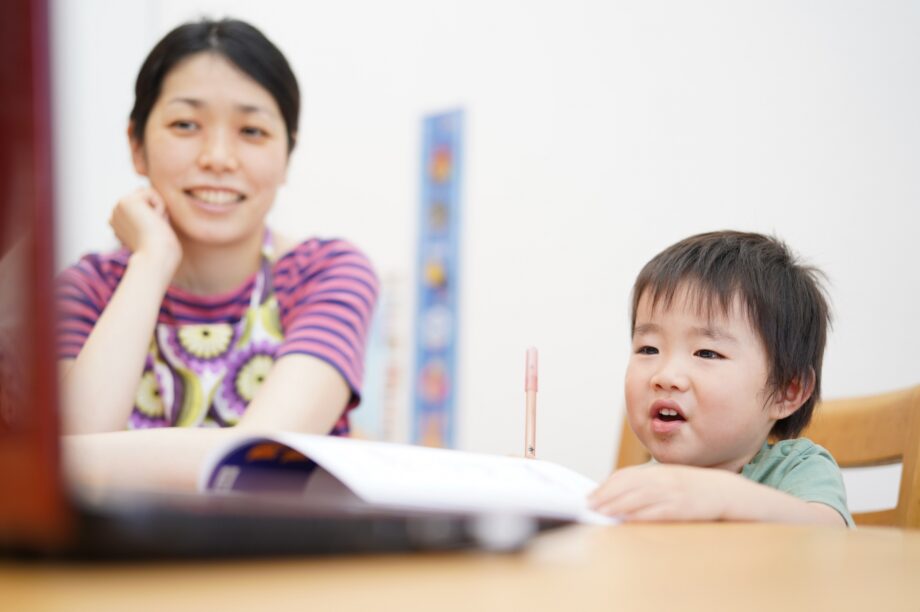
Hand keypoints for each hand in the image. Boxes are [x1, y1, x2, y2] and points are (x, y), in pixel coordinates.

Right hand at [109, 187, 181, 272]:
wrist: (155, 257)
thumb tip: (147, 199)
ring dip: (159, 211)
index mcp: (119, 223)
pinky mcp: (125, 201)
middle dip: (157, 212)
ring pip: (149, 194)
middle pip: (146, 197)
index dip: (155, 217)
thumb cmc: (161, 251)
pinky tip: (153, 221)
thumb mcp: (153, 231)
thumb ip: (149, 215)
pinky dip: (159, 207)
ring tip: (153, 226)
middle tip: (154, 231)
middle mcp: (115, 214)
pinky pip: (152, 193)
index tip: (151, 235)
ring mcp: (118, 206)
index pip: (143, 205)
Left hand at [588, 464, 734, 521]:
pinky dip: (639, 516)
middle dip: (605, 496)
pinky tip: (627, 520)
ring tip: (601, 513)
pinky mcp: (681, 508)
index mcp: (656, 471)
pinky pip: (656, 512)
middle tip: (588, 506)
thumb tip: (616, 496)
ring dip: (617, 506)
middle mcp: (662, 479)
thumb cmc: (691, 487)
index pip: (625, 476)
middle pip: (627, 486)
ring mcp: (672, 493)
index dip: (605, 486)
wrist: (724, 491)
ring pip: (638, 498)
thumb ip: (645, 485)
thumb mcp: (668, 480)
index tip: (590, 496)